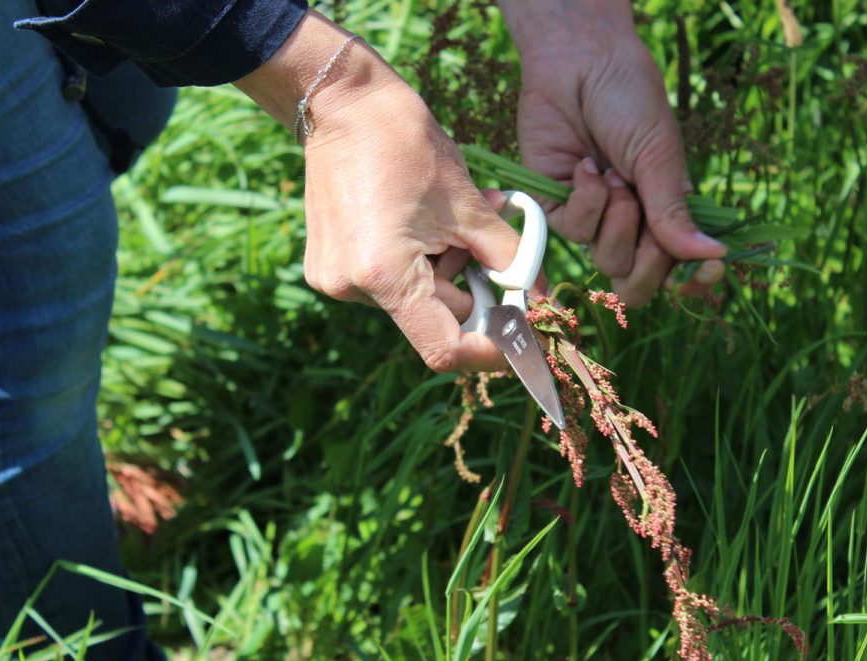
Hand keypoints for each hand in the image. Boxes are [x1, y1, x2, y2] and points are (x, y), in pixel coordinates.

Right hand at [236, 12, 519, 371]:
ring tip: (454, 222)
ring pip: (416, 301)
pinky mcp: (329, 268)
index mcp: (384, 275)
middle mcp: (352, 288)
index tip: (520, 338)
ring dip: (448, 272)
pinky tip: (424, 226)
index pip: (445, 348)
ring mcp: (335, 280)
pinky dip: (421, 264)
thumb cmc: (406, 143)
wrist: (342, 104)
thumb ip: (508, 258)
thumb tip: (537, 297)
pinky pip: (391, 284)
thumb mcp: (470, 204)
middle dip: (473, 293)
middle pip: (434, 321)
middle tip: (490, 251)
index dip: (490, 350)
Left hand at [499, 1, 726, 304]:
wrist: (579, 65)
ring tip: (614, 174)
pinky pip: (574, 232)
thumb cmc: (630, 101)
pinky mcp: (558, 207)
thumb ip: (675, 213)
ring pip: (607, 260)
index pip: (681, 268)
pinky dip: (585, 200)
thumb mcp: (660, 156)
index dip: (694, 281)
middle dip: (647, 260)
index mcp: (667, 210)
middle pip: (640, 280)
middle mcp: (633, 221)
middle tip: (644, 214)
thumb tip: (714, 255)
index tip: (708, 269)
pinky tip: (585, 166)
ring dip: (616, 220)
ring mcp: (595, 217)